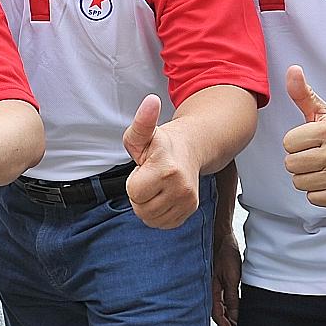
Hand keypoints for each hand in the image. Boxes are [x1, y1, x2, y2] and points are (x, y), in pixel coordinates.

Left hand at [122, 94, 199, 229]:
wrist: (192, 148)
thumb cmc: (161, 143)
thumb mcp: (144, 132)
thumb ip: (142, 121)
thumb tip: (150, 101)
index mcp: (166, 167)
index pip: (134, 193)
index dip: (133, 181)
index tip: (142, 168)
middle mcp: (181, 186)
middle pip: (141, 209)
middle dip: (139, 195)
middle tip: (149, 177)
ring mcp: (188, 200)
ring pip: (151, 219)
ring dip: (147, 205)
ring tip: (155, 185)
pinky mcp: (191, 209)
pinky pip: (163, 223)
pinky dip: (158, 213)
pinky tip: (162, 195)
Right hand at [211, 234, 240, 325]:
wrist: (220, 236)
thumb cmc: (223, 252)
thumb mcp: (231, 277)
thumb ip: (232, 298)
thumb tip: (236, 317)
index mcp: (210, 293)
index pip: (219, 319)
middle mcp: (209, 292)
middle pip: (219, 317)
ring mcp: (212, 288)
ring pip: (221, 310)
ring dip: (230, 320)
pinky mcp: (217, 283)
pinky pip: (222, 302)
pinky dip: (229, 310)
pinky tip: (236, 313)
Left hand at [282, 65, 325, 207]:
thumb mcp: (324, 111)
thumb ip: (303, 93)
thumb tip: (292, 70)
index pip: (288, 143)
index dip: (297, 143)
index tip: (311, 141)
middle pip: (291, 165)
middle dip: (300, 160)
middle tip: (317, 156)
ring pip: (299, 183)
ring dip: (308, 177)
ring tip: (324, 168)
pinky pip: (313, 199)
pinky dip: (319, 193)